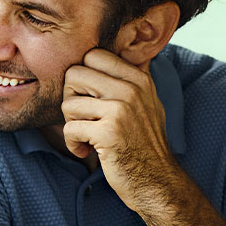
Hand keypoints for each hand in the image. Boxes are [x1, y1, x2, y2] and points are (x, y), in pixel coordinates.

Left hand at [60, 49, 184, 214]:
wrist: (156, 181)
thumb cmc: (143, 142)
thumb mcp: (146, 102)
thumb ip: (129, 77)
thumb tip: (118, 45)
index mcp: (138, 79)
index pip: (92, 55)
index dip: (82, 77)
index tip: (90, 98)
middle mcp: (131, 90)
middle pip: (74, 74)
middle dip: (71, 98)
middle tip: (84, 118)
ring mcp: (121, 111)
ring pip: (68, 103)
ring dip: (71, 124)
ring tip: (88, 135)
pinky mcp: (108, 133)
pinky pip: (70, 128)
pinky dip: (73, 143)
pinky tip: (86, 150)